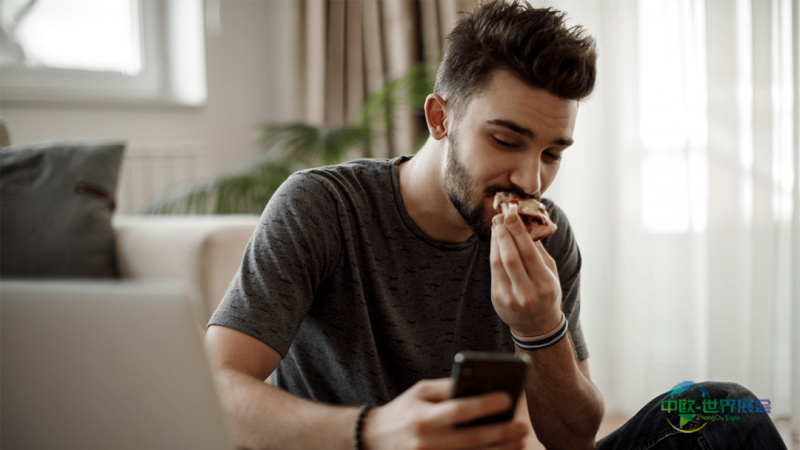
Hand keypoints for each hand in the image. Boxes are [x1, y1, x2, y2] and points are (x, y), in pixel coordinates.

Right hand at [361, 378, 528, 449]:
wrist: (374, 439)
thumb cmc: (404, 410)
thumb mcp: (421, 391)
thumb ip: (449, 388)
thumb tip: (483, 385)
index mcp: (423, 418)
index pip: (458, 411)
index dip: (484, 405)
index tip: (508, 398)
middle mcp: (427, 442)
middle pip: (472, 439)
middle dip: (501, 433)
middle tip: (522, 427)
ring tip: (519, 442)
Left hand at [490, 206, 561, 336]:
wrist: (537, 326)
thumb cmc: (547, 294)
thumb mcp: (551, 274)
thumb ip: (539, 252)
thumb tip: (527, 225)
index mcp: (545, 284)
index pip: (529, 253)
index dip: (518, 231)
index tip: (511, 213)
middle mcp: (527, 292)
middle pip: (510, 257)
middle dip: (503, 233)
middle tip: (500, 216)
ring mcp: (510, 297)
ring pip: (498, 263)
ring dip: (495, 241)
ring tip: (496, 226)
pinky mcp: (498, 299)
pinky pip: (493, 272)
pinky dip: (493, 254)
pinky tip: (495, 242)